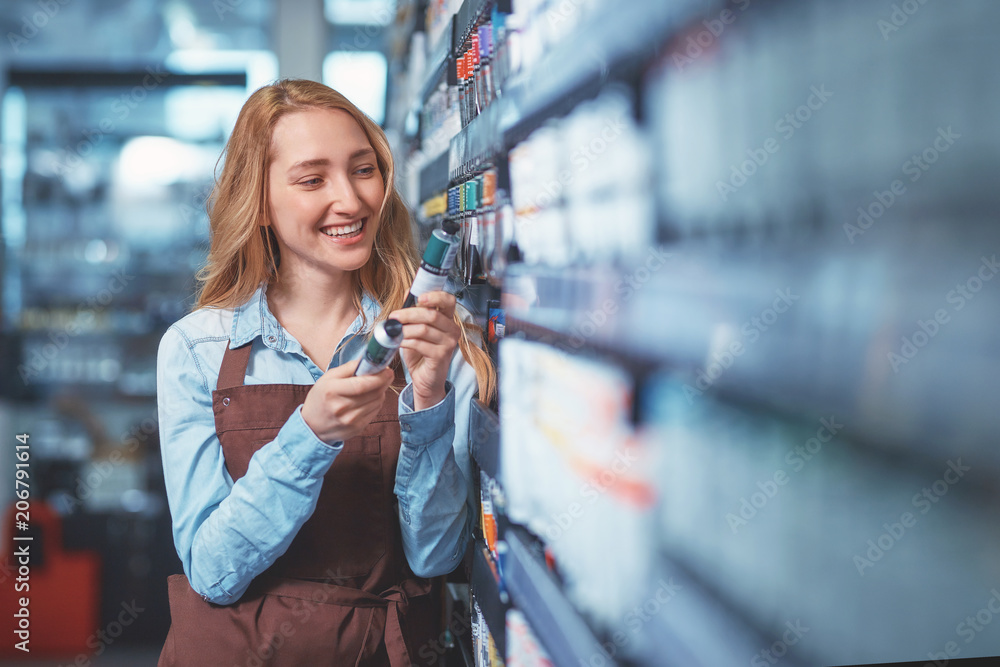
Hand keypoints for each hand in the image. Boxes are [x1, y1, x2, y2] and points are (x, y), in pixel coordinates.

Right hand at [301, 361, 393, 443]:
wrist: (312, 425)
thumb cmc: (321, 398)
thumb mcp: (328, 377)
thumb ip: (349, 368)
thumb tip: (368, 360)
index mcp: (332, 391)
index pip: (362, 385)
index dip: (379, 377)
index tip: (388, 370)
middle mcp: (341, 407)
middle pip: (373, 393)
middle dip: (384, 382)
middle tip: (386, 375)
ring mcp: (350, 420)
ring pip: (377, 402)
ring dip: (381, 392)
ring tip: (375, 387)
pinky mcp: (357, 428)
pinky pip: (375, 412)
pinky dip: (376, 403)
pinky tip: (369, 399)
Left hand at [389, 291, 460, 410]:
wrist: (425, 379)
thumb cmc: (421, 353)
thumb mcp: (415, 329)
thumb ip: (414, 311)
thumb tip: (408, 292)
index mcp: (448, 319)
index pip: (448, 301)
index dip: (435, 296)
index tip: (418, 297)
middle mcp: (452, 330)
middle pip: (431, 314)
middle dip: (408, 314)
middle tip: (393, 316)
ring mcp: (449, 343)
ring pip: (423, 329)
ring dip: (404, 329)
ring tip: (392, 331)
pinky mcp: (441, 356)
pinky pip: (419, 343)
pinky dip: (405, 341)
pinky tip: (398, 342)